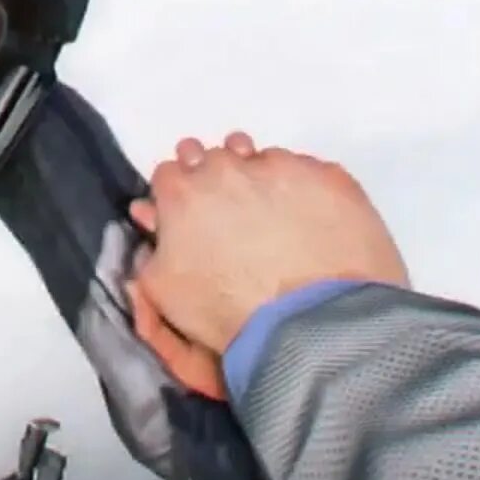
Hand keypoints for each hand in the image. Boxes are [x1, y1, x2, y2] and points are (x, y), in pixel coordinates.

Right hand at [127, 133, 408, 363]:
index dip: (178, 195)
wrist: (310, 322)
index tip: (190, 215)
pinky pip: (308, 170)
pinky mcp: (328, 176)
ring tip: (274, 213)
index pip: (168, 174)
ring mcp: (281, 167)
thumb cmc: (227, 311)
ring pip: (261, 157)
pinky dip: (304, 188)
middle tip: (230, 212)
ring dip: (260, 177)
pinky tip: (312, 219)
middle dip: (215, 177)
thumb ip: (151, 251)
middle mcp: (228, 167)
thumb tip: (155, 226)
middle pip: (212, 156)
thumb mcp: (164, 292)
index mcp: (182, 192)